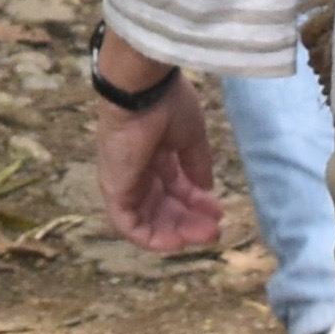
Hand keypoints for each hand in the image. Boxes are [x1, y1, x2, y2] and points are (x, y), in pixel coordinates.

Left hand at [93, 34, 221, 252]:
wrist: (142, 91)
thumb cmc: (166, 104)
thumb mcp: (190, 137)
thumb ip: (196, 165)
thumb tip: (206, 189)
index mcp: (154, 153)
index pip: (175, 186)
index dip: (197, 202)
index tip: (219, 210)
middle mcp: (137, 170)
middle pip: (164, 206)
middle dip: (191, 220)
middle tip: (215, 231)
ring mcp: (124, 181)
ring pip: (150, 218)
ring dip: (178, 231)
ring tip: (205, 235)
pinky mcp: (115, 191)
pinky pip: (131, 225)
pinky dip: (153, 238)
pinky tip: (179, 242)